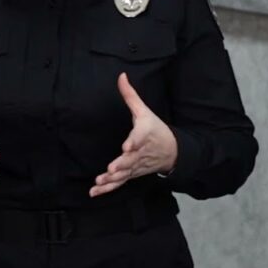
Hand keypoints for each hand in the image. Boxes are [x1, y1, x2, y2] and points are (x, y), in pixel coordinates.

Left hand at [90, 73, 177, 196]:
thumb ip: (130, 95)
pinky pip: (120, 183)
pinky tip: (94, 192)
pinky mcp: (132, 174)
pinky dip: (108, 189)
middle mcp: (141, 152)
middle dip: (122, 165)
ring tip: (100, 181)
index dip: (133, 142)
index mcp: (145, 134)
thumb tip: (121, 76)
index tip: (127, 147)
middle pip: (131, 160)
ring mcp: (136, 166)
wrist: (173, 151)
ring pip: (124, 174)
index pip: (140, 138)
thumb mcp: (144, 111)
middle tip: (112, 169)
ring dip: (112, 180)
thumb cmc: (156, 129)